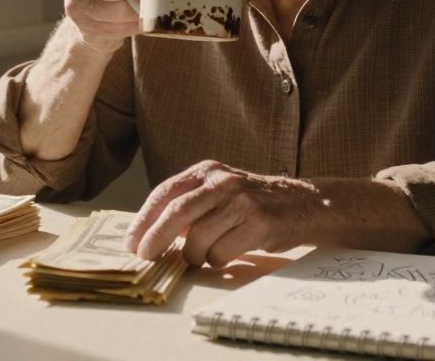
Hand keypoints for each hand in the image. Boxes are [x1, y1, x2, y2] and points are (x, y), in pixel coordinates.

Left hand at [123, 160, 324, 267]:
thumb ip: (188, 205)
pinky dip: (215, 262)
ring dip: (193, 256)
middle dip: (155, 238)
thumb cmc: (251, 203)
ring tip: (201, 256)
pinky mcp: (259, 224)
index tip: (131, 241)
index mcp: (207, 171)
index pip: (165, 193)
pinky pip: (222, 253)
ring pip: (199, 239)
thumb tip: (148, 233)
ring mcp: (242, 202)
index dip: (144, 219)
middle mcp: (223, 182)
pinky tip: (224, 256)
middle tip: (145, 256)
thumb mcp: (218, 191)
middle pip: (177, 212)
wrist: (303, 204)